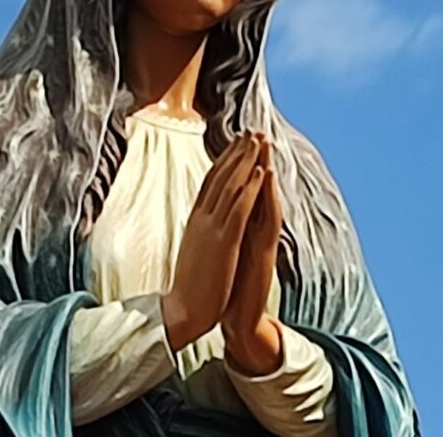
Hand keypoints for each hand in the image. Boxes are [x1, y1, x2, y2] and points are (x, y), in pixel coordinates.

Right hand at [161, 130, 266, 350]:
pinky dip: (250, 187)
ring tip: (258, 140)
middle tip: (251, 130)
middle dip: (237, 151)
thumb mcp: (192, 249)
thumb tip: (203, 217)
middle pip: (221, 176)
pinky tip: (261, 171)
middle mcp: (201, 218)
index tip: (237, 142)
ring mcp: (212, 228)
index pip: (210, 181)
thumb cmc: (189, 285)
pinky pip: (239, 208)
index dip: (225, 159)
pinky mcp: (223, 242)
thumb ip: (199, 230)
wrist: (181, 311)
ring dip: (246, 160)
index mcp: (195, 219)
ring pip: (231, 185)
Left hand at [221, 132, 284, 373]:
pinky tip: (267, 176)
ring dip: (266, 170)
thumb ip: (225, 233)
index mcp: (241, 230)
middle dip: (256, 160)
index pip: (242, 193)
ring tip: (265, 144)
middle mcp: (254, 232)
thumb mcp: (223, 253)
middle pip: (257, 190)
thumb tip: (216, 215)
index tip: (237, 142)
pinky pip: (268, 219)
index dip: (241, 168)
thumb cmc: (228, 288)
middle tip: (256, 131)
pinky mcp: (265, 253)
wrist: (240, 321)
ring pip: (266, 198)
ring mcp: (262, 241)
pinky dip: (267, 195)